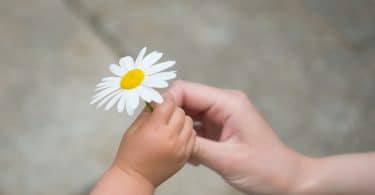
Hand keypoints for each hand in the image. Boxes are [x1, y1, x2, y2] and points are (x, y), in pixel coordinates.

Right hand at [113, 93, 195, 187]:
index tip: (159, 101)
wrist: (136, 178)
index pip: (168, 103)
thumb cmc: (130, 154)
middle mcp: (171, 138)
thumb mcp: (134, 128)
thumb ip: (148, 112)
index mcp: (156, 129)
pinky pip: (192, 135)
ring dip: (181, 120)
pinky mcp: (186, 154)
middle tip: (163, 113)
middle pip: (180, 111)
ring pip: (188, 122)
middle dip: (173, 109)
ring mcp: (181, 147)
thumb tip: (158, 99)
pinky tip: (175, 135)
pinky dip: (185, 132)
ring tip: (170, 125)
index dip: (164, 99)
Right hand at [167, 80, 304, 193]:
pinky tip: (186, 154)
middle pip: (185, 99)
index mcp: (228, 103)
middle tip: (155, 134)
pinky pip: (196, 126)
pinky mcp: (220, 128)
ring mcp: (221, 116)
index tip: (149, 118)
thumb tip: (168, 136)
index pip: (187, 90)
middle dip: (169, 115)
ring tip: (168, 145)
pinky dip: (187, 137)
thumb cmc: (265, 169)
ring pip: (189, 113)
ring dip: (178, 128)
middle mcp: (224, 104)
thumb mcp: (227, 160)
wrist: (287, 180)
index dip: (165, 100)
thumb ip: (195, 146)